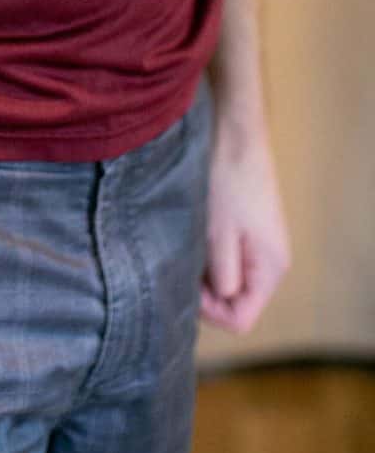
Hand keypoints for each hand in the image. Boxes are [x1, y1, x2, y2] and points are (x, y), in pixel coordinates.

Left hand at [199, 105, 292, 333]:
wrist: (234, 133)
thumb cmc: (226, 181)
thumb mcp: (218, 233)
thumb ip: (221, 275)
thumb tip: (221, 302)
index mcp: (270, 269)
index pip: (241, 319)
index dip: (210, 310)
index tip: (186, 282)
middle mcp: (271, 263)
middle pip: (235, 300)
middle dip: (205, 290)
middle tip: (181, 261)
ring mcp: (260, 246)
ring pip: (228, 278)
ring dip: (205, 269)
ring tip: (186, 243)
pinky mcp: (247, 230)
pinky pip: (227, 258)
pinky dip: (208, 253)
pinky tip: (194, 232)